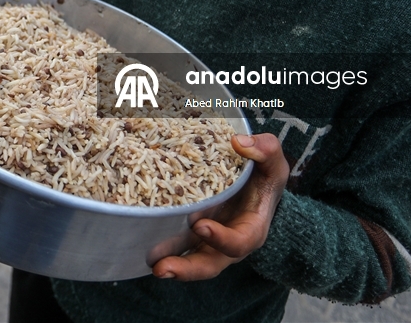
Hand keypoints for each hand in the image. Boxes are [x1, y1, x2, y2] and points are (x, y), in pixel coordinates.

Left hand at [152, 133, 288, 280]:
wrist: (253, 183)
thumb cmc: (263, 175)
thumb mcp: (271, 161)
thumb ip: (265, 149)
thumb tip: (238, 142)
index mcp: (251, 229)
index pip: (239, 242)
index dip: (221, 238)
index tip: (200, 226)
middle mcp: (227, 243)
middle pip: (208, 263)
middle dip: (187, 269)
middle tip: (162, 268)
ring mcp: (206, 242)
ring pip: (188, 259)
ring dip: (169, 264)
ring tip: (150, 264)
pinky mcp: (189, 234)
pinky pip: (174, 244)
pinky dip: (160, 245)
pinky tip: (138, 240)